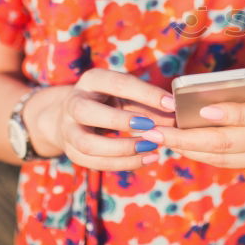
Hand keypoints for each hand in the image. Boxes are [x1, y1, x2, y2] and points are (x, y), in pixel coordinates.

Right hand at [30, 69, 175, 170]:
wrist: (73, 115)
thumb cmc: (112, 101)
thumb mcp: (128, 95)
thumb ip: (150, 104)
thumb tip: (176, 119)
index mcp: (92, 80)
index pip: (117, 83)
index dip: (146, 93)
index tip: (171, 104)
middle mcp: (74, 102)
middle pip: (87, 111)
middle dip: (120, 121)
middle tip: (150, 127)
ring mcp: (68, 129)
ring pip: (88, 144)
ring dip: (122, 149)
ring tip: (151, 148)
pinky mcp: (71, 150)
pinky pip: (94, 163)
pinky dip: (123, 164)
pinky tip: (147, 160)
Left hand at [139, 54, 244, 174]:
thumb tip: (212, 88)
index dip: (230, 114)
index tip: (201, 110)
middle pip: (230, 142)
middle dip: (187, 138)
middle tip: (155, 131)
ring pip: (225, 158)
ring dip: (188, 150)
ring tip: (158, 139)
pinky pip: (231, 162)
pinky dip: (204, 154)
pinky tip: (181, 145)